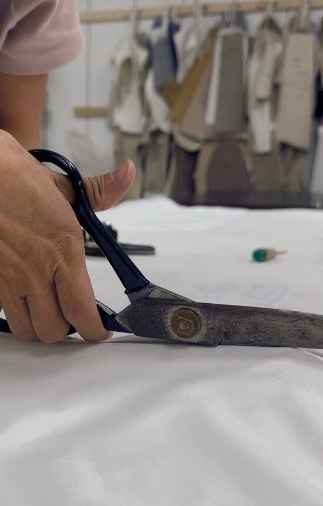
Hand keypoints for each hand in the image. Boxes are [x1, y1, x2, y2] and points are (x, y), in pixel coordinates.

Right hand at [0, 131, 134, 342]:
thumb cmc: (18, 179)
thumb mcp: (67, 187)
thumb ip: (101, 191)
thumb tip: (126, 175)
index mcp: (63, 251)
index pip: (82, 311)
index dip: (94, 330)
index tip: (100, 331)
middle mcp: (36, 270)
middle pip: (54, 329)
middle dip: (66, 327)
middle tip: (72, 313)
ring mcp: (9, 277)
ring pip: (27, 328)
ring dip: (39, 324)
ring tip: (48, 310)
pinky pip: (4, 312)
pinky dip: (16, 313)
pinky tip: (24, 298)